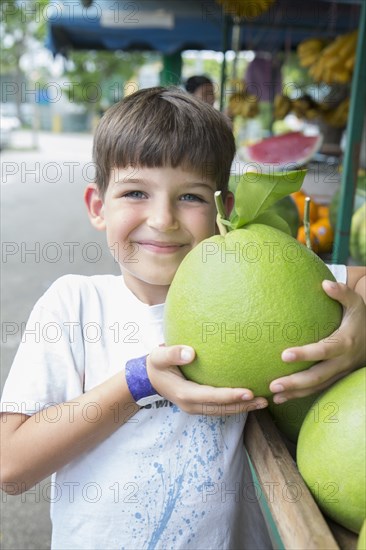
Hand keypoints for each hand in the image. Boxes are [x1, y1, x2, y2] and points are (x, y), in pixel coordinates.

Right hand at [147, 345, 267, 414]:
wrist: (149, 378)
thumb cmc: (156, 364)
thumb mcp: (159, 356)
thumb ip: (172, 353)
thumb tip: (191, 353)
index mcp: (184, 394)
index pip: (212, 397)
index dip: (230, 396)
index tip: (249, 392)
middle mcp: (191, 405)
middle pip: (222, 408)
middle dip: (243, 405)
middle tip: (264, 400)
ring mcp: (195, 407)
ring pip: (223, 411)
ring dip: (243, 407)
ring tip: (263, 402)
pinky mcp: (199, 405)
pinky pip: (220, 407)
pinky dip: (235, 405)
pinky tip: (249, 399)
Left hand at [270, 280, 365, 402]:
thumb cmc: (360, 318)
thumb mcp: (356, 303)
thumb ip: (342, 293)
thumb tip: (325, 283)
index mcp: (345, 342)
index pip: (324, 350)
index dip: (305, 354)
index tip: (284, 355)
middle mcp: (342, 361)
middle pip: (317, 376)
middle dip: (295, 382)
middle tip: (274, 385)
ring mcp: (339, 372)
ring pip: (316, 386)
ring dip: (295, 393)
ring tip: (274, 395)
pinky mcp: (335, 378)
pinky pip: (317, 389)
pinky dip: (300, 395)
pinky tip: (281, 398)